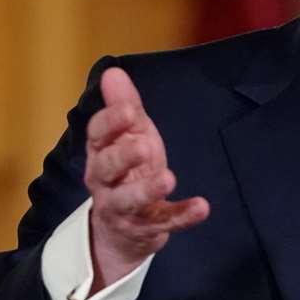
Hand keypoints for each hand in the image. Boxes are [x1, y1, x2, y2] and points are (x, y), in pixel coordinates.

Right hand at [83, 66, 209, 290]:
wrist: (123, 228)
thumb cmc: (128, 170)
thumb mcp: (129, 135)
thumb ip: (123, 106)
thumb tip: (113, 72)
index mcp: (100, 152)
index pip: (97, 135)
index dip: (111, 123)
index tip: (130, 110)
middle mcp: (104, 182)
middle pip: (105, 168)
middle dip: (123, 157)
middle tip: (145, 146)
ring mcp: (123, 208)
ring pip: (128, 201)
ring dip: (147, 190)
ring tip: (168, 178)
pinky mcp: (146, 228)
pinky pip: (164, 223)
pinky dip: (182, 216)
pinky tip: (202, 207)